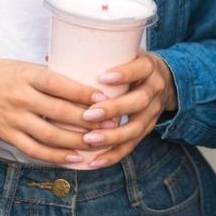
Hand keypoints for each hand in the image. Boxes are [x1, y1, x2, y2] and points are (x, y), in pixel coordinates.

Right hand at [0, 59, 104, 164]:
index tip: (105, 99)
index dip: (83, 93)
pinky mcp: (7, 136)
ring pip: (50, 135)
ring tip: (98, 143)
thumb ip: (48, 76)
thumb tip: (84, 81)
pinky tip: (74, 158)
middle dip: (88, 120)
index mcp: (27, 76)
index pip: (60, 84)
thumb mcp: (22, 65)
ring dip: (77, 141)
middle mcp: (21, 98)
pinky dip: (56, 156)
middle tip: (110, 125)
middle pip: (59, 112)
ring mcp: (14, 119)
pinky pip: (35, 150)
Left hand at [68, 52, 178, 168]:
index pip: (139, 69)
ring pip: (137, 128)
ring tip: (89, 140)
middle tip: (88, 114)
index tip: (102, 77)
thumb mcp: (124, 54)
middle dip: (114, 109)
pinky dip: (114, 154)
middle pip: (139, 101)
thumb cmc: (133, 65)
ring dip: (112, 136)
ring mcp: (154, 112)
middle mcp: (154, 89)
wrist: (166, 80)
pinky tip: (96, 161)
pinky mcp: (148, 129)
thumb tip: (49, 56)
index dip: (124, 74)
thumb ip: (95, 58)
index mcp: (148, 67)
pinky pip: (132, 145)